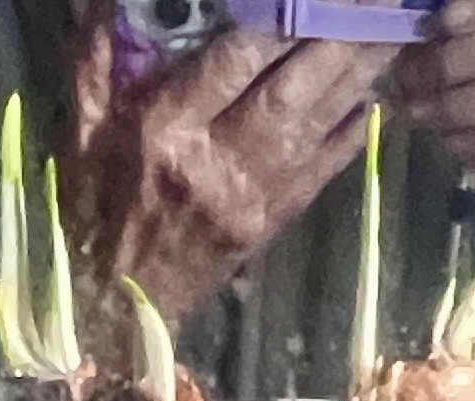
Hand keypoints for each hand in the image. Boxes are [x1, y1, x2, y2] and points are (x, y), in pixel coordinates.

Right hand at [69, 11, 383, 338]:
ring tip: (392, 32)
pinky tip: (377, 97)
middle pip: (289, 91)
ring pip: (314, 125)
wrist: (114, 298)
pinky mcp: (270, 222)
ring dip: (359, 76)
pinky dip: (350, 132)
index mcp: (163, 129)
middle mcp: (213, 161)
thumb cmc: (94, 198)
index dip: (276, 22)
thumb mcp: (82, 120)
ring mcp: (248, 196)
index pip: (232, 62)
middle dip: (337, 41)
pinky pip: (321, 170)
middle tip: (377, 6)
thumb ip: (99, 52)